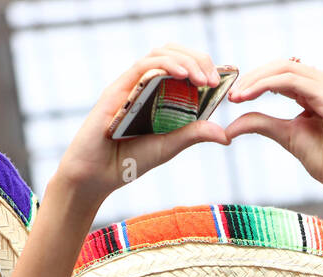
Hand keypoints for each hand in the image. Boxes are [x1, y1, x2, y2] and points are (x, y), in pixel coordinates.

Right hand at [53, 44, 230, 207]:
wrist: (96, 177)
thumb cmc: (128, 162)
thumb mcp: (169, 147)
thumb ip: (193, 135)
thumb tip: (226, 135)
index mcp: (158, 95)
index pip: (184, 67)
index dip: (204, 67)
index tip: (221, 82)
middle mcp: (145, 85)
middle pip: (174, 53)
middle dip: (199, 59)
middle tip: (214, 80)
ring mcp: (130, 85)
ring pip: (161, 54)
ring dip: (186, 60)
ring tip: (202, 79)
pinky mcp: (117, 89)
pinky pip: (143, 67)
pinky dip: (165, 65)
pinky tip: (183, 75)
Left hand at [226, 60, 322, 213]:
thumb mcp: (285, 135)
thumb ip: (261, 124)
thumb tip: (230, 126)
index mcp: (317, 89)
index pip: (282, 73)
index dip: (255, 80)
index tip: (233, 96)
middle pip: (282, 66)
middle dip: (252, 77)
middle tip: (231, 95)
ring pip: (285, 69)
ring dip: (256, 80)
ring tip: (237, 96)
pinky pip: (292, 80)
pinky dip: (266, 85)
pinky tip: (250, 96)